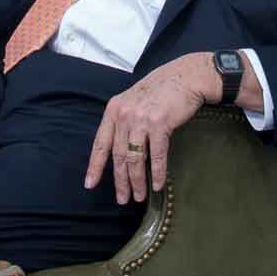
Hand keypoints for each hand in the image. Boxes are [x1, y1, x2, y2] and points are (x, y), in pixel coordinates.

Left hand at [84, 55, 216, 205]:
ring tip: (140, 196)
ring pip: (135, 158)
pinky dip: (156, 172)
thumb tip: (120, 148)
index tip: (90, 184)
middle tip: (122, 199)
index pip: (100, 143)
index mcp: (114, 109)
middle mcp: (124, 114)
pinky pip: (156, 155)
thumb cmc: (162, 89)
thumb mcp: (134, 100)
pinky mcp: (160, 123)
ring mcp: (141, 119)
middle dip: (120, 181)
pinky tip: (157, 184)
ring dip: (137, 181)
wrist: (187, 76)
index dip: (95, 166)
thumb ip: (124, 120)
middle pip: (119, 156)